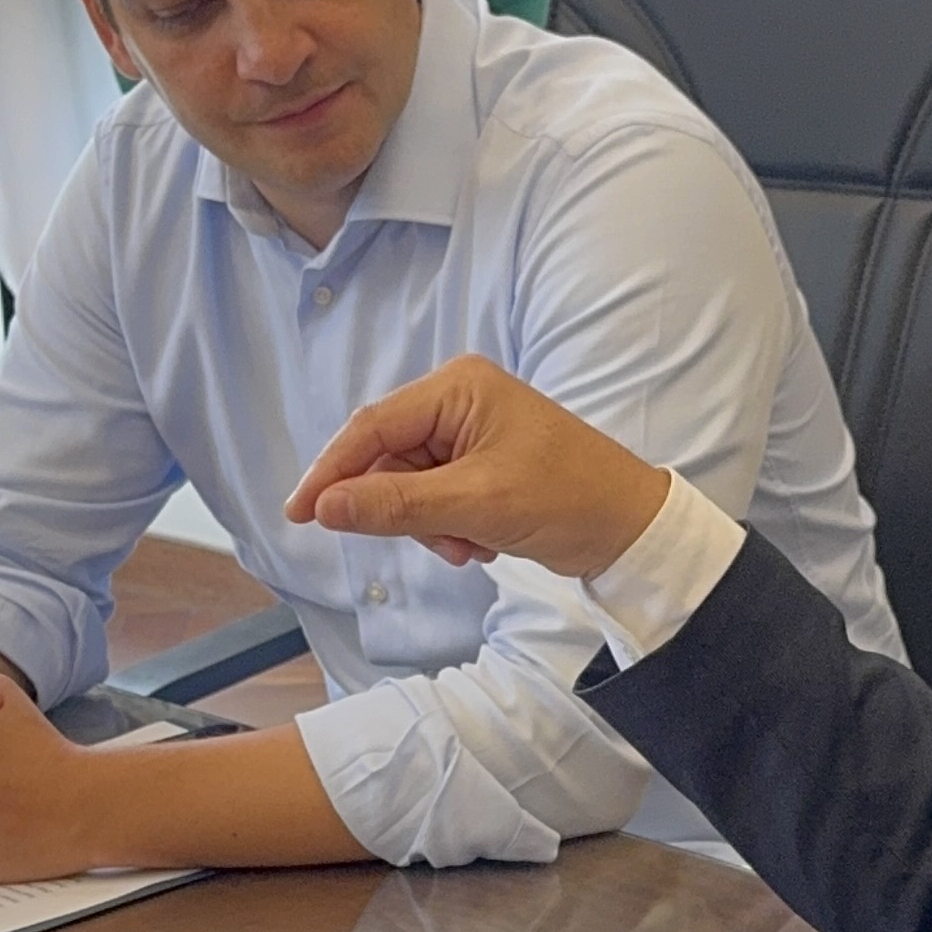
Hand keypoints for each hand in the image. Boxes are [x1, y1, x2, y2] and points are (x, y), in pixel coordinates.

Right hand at [286, 356, 668, 579]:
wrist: (632, 528)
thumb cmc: (569, 498)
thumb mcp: (475, 504)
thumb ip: (395, 505)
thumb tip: (326, 508)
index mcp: (458, 387)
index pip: (371, 427)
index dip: (331, 472)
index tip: (300, 514)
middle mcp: (460, 400)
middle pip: (387, 459)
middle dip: (404, 510)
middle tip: (442, 541)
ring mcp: (470, 433)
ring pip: (408, 486)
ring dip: (430, 526)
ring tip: (473, 544)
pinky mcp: (481, 464)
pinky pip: (435, 498)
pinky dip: (450, 527)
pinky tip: (485, 541)